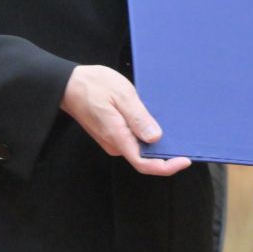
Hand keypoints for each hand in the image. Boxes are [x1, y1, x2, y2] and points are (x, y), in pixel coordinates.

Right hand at [62, 65, 189, 175]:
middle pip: (144, 158)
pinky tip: (155, 121)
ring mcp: (112, 140)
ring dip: (156, 143)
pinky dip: (146, 135)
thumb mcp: (121, 95)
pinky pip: (133, 140)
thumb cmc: (93, 85)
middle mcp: (115, 144)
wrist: (67, 84)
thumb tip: (155, 138)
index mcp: (117, 136)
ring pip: (139, 148)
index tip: (184, 160)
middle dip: (165, 154)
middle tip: (185, 141)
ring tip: (174, 128)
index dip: (166, 167)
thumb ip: (138, 118)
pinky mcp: (112, 133)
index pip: (144, 163)